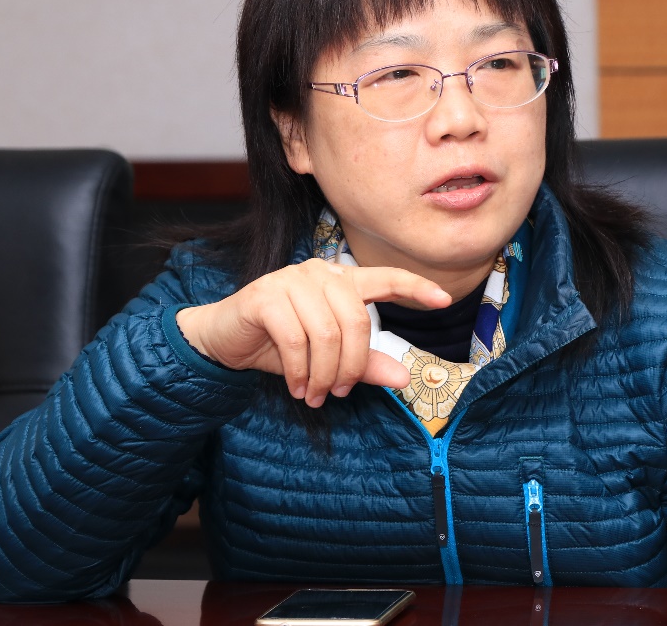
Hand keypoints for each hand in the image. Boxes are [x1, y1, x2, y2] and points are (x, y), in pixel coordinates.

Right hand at [176, 259, 450, 406]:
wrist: (222, 341)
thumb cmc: (278, 345)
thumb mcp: (326, 358)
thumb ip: (364, 364)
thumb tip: (405, 378)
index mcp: (339, 280)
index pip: (385, 278)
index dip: (415, 287)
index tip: (444, 300)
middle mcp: (319, 273)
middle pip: (356, 321)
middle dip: (352, 366)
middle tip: (339, 393)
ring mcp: (290, 280)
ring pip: (327, 334)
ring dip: (324, 374)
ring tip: (316, 394)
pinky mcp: (264, 296)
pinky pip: (296, 340)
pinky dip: (301, 371)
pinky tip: (298, 387)